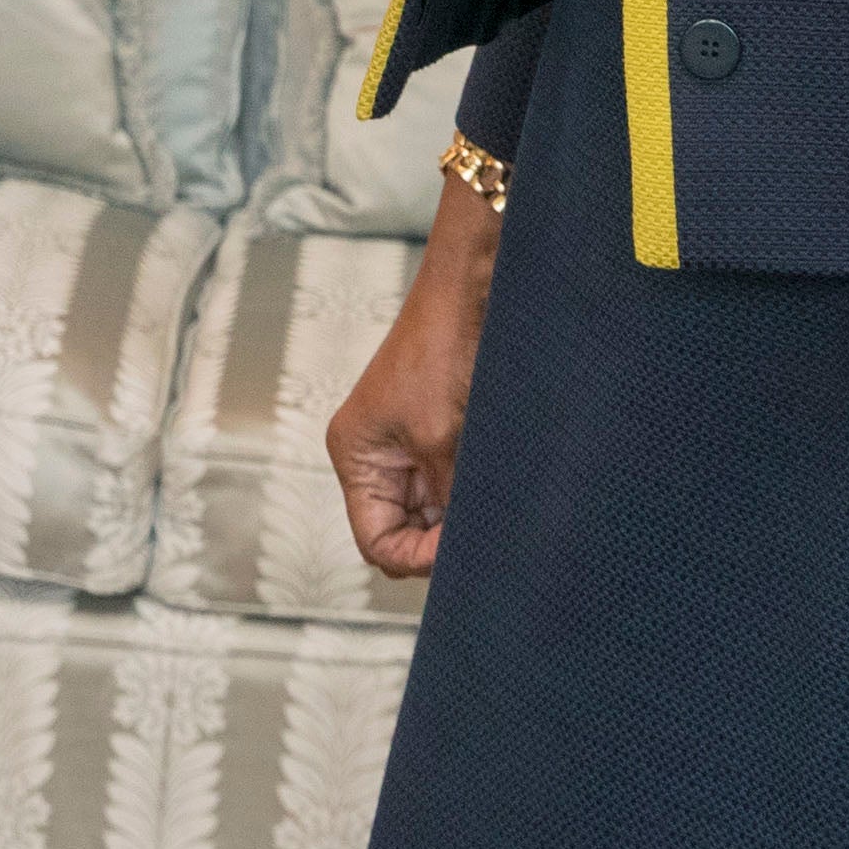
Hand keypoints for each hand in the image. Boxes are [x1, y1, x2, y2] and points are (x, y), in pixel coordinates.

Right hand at [326, 176, 498, 578]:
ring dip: (457, 517)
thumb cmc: (441, 350)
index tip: (459, 553)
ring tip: (491, 515)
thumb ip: (446, 501)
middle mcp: (373, 454)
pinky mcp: (435, 433)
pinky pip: (448, 484)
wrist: (469, 291)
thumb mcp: (441, 441)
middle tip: (481, 541)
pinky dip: (468, 495)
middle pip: (400, 530)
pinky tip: (494, 495)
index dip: (416, 557)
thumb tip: (462, 549)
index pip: (375, 541)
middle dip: (437, 540)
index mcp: (355, 456)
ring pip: (429, 511)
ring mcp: (405, 445)